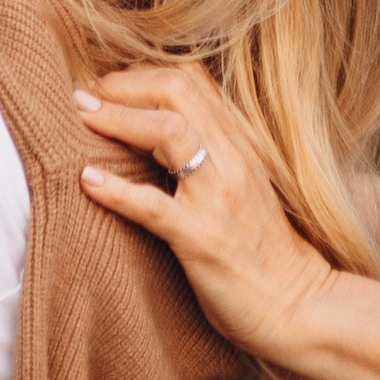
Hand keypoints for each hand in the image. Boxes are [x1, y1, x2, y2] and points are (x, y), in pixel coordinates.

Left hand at [77, 60, 338, 366]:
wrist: (299, 306)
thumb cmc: (266, 253)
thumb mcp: (245, 187)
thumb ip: (213, 156)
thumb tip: (160, 137)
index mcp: (239, 145)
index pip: (192, 80)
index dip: (143, 73)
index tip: (107, 84)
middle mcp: (232, 161)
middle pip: (176, 91)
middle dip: (124, 84)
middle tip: (84, 93)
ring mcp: (218, 199)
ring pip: (168, 133)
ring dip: (117, 118)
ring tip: (81, 116)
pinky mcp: (203, 240)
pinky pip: (154, 207)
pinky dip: (116, 189)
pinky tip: (87, 180)